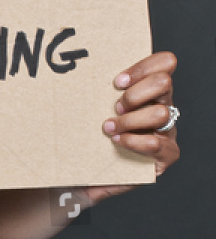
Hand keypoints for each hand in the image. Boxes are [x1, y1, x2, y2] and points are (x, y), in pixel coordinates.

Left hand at [86, 49, 179, 204]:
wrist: (85, 175)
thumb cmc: (87, 137)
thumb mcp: (90, 110)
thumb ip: (92, 90)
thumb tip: (70, 71)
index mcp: (149, 88)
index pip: (165, 63)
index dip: (143, 67)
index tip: (117, 81)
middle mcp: (162, 105)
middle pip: (164, 82)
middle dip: (135, 94)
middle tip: (115, 107)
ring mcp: (167, 130)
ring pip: (161, 113)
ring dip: (130, 120)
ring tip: (110, 128)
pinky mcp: (165, 155)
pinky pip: (156, 143)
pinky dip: (133, 141)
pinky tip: (116, 142)